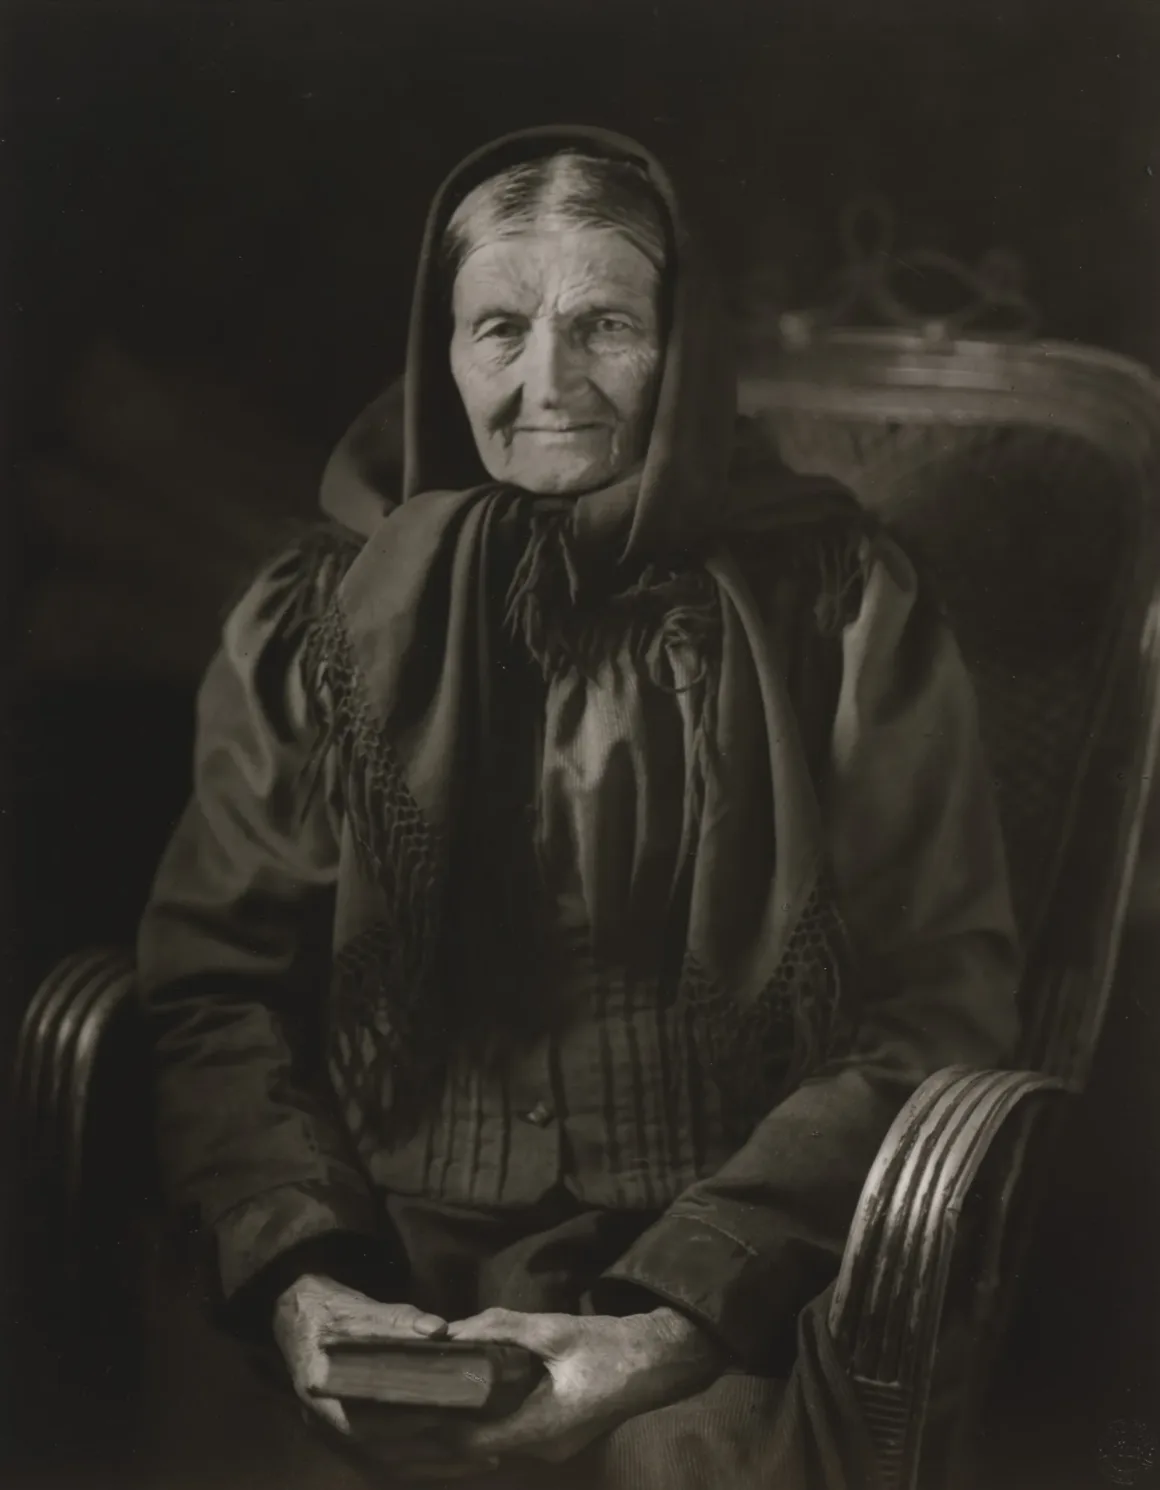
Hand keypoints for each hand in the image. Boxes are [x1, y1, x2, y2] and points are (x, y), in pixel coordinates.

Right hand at [272, 1275, 494, 1479]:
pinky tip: (451, 1459)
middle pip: (381, 1454)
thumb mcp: (356, 1308)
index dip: (404, 1424)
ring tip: (478, 1461)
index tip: (444, 1418)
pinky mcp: (349, 1433)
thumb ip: (397, 1321)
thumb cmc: (325, 1309)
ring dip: (431, 1466)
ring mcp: (335, 1433)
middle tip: (481, 1451)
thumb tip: (439, 1330)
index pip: (362, 1422)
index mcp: (319, 1390)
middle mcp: (324, 1422)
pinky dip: (419, 1463)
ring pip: (386, 1463)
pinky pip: (385, 1460)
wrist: (297, 1314)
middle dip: (432, 1457)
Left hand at [444, 1306, 728, 1463]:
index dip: (439, 1425)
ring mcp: (553, 1448)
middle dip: (448, 1422)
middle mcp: (543, 1449)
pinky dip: (492, 1417)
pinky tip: (477, 1391)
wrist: (660, 1361)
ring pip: (496, 1441)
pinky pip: (514, 1433)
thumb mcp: (554, 1329)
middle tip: (417, 1393)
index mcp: (540, 1428)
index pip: (470, 1444)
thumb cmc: (610, 1347)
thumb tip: (453, 1330)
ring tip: (440, 1389)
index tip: (413, 1400)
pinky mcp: (559, 1437)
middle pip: (479, 1446)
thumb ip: (501, 1328)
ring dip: (469, 1419)